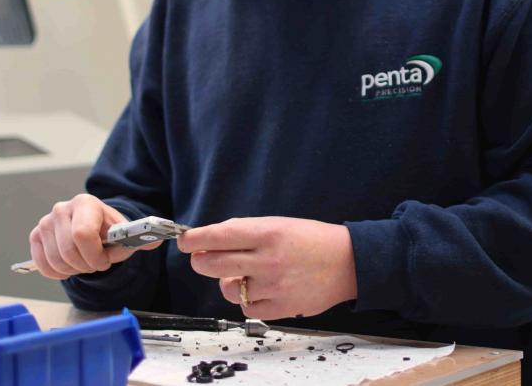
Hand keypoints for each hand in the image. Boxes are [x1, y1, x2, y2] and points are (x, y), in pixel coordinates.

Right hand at [28, 193, 162, 279]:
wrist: (92, 226)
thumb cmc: (108, 230)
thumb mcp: (124, 233)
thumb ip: (139, 238)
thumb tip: (157, 241)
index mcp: (86, 203)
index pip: (82, 234)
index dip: (94, 255)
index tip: (104, 261)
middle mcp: (62, 209)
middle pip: (68, 250)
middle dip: (86, 265)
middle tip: (96, 264)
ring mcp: (46, 222)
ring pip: (56, 261)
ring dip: (73, 270)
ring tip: (85, 262)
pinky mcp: (35, 236)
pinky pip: (43, 265)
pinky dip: (58, 273)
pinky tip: (70, 266)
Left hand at [176, 216, 357, 319]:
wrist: (347, 262)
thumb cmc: (311, 239)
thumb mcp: (279, 224)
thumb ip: (246, 232)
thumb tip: (211, 239)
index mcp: (267, 232)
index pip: (219, 236)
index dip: (195, 239)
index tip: (184, 241)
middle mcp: (267, 259)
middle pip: (213, 264)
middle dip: (200, 260)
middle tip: (201, 258)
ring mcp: (272, 286)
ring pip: (227, 288)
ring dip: (228, 280)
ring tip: (244, 273)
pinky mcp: (279, 308)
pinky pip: (246, 307)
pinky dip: (247, 298)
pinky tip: (260, 287)